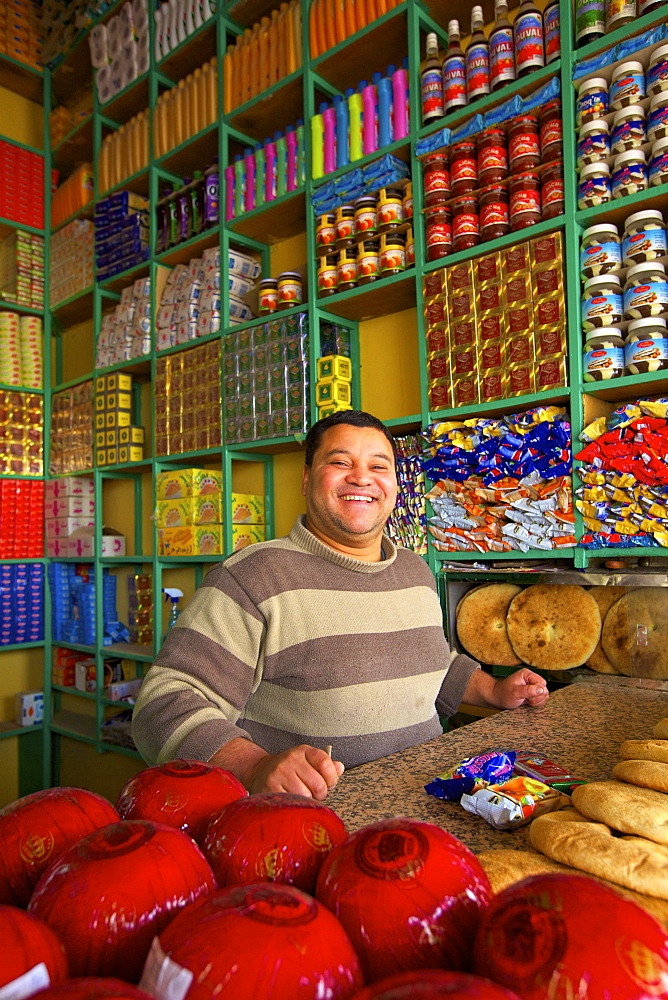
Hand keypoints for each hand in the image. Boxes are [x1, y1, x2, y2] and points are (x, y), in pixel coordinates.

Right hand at [209, 737, 343, 799]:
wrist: (259, 771)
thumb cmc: (290, 769)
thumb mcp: (307, 762)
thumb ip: (326, 766)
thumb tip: (340, 768)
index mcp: (303, 751)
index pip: (326, 764)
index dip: (332, 779)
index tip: (328, 783)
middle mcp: (291, 759)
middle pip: (318, 785)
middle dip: (320, 794)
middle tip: (313, 793)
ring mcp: (279, 773)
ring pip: (305, 796)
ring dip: (306, 801)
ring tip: (300, 796)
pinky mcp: (270, 787)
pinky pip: (291, 802)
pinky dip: (294, 805)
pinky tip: (290, 799)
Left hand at [492, 668, 548, 709]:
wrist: (498, 699)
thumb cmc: (504, 694)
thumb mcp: (515, 693)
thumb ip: (529, 690)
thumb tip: (542, 690)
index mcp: (527, 674)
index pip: (542, 682)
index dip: (537, 691)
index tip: (528, 695)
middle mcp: (531, 679)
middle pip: (544, 689)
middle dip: (536, 697)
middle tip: (525, 698)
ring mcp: (532, 686)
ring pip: (543, 695)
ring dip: (535, 701)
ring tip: (524, 700)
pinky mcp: (533, 693)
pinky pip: (541, 699)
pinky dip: (535, 703)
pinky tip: (527, 702)